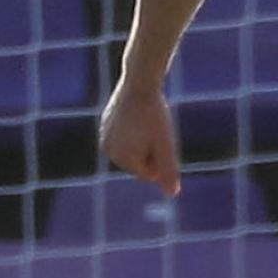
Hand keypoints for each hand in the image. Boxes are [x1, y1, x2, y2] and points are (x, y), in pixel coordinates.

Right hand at [99, 79, 180, 196]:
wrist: (139, 84)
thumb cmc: (156, 117)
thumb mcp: (166, 146)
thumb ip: (168, 171)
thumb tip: (172, 194)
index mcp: (122, 159)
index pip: (149, 173)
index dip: (162, 158)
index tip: (160, 138)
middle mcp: (108, 150)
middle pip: (140, 162)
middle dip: (151, 150)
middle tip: (153, 128)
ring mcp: (105, 135)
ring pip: (134, 147)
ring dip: (144, 139)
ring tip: (146, 121)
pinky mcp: (106, 122)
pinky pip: (128, 133)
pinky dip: (136, 128)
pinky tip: (138, 114)